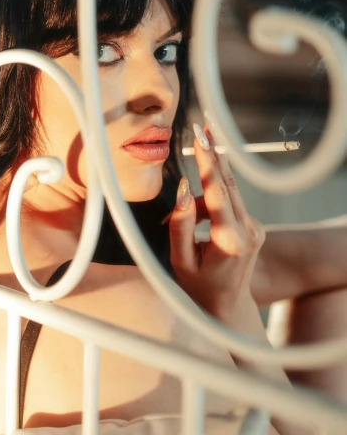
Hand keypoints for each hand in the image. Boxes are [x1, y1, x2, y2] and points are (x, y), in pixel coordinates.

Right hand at [168, 122, 264, 331]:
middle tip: (203, 126)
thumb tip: (183, 190)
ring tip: (181, 224)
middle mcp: (248, 231)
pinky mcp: (254, 227)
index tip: (201, 137)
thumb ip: (180, 225)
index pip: (218, 192)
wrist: (227, 308)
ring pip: (226, 195)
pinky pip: (229, 205)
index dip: (208, 161)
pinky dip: (210, 206)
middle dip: (213, 155)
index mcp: (230, 241)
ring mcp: (255, 228)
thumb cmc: (198, 289)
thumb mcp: (180, 261)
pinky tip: (195, 226)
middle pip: (227, 184)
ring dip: (203, 194)